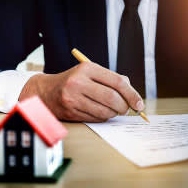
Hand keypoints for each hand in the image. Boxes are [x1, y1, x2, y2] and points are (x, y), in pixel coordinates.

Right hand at [19, 62, 143, 121]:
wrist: (47, 92)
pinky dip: (104, 117)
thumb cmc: (74, 81)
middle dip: (124, 107)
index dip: (132, 94)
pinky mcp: (71, 112)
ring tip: (113, 109)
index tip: (139, 104)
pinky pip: (96, 118)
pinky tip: (102, 112)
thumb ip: (112, 79)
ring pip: (105, 111)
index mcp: (87, 69)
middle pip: (112, 98)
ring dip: (114, 113)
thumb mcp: (91, 73)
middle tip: (127, 109)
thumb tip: (132, 92)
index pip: (117, 82)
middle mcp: (79, 82)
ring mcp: (73, 98)